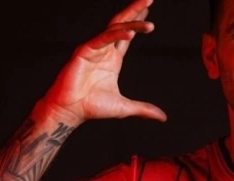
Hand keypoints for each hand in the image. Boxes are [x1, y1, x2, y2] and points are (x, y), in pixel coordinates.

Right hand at [40, 0, 166, 123]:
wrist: (70, 112)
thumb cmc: (92, 107)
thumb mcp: (124, 108)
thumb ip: (143, 109)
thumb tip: (163, 117)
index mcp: (112, 59)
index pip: (127, 35)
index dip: (138, 22)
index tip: (148, 10)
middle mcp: (104, 51)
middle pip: (122, 24)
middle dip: (136, 10)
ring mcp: (94, 49)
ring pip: (114, 29)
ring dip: (132, 20)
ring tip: (148, 13)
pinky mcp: (84, 52)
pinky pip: (102, 39)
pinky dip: (116, 35)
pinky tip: (131, 32)